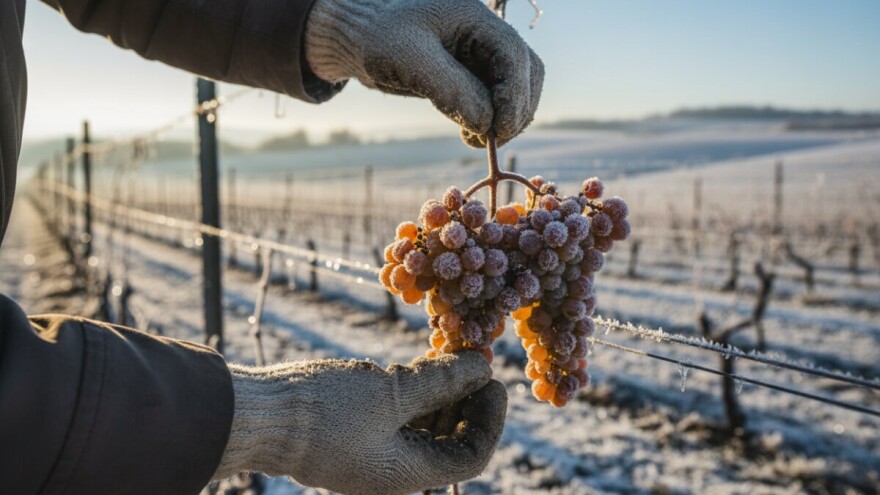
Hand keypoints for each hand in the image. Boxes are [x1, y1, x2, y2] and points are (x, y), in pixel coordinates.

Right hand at [213, 352, 506, 494]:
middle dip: (468, 403)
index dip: (490, 417)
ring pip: (426, 430)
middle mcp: (393, 473)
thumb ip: (441, 382)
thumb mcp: (390, 392)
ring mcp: (373, 457)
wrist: (258, 416)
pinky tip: (419, 367)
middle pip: (450, 442)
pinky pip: (400, 421)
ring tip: (448, 358)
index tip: (494, 378)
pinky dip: (416, 397)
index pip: (470, 455)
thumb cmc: (324, 409)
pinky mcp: (356, 437)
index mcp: (406, 475)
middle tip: (475, 363)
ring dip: (443, 396)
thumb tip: (483, 366)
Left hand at [305, 0, 543, 146]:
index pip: (514, 56)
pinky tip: (471, 134)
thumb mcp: (410, 60)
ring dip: (506, 117)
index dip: (515, 94)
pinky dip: (490, 119)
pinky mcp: (468, 73)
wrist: (355, 36)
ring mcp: (478, 53)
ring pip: (514, 87)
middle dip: (517, 108)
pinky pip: (493, 98)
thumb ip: (451, 89)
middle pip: (525, 72)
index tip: (502, 129)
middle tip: (494, 139)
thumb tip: (487, 122)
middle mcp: (483, 33)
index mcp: (475, 17)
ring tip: (479, 139)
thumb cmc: (377, 37)